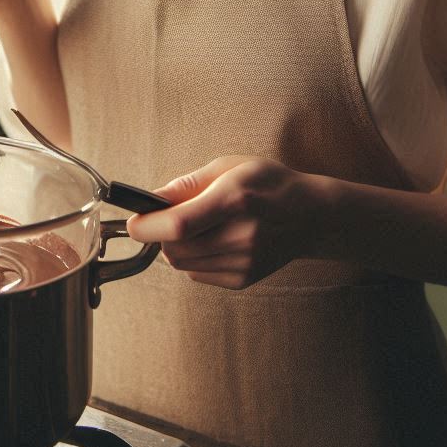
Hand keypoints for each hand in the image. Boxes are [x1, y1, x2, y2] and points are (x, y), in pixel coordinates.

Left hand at [127, 156, 324, 289]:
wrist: (312, 215)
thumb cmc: (268, 183)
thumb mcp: (228, 167)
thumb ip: (187, 184)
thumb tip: (151, 200)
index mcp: (235, 199)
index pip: (179, 224)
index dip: (148, 226)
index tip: (134, 222)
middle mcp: (241, 235)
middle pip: (175, 249)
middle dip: (160, 234)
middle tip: (172, 216)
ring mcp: (244, 262)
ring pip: (182, 264)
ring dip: (176, 247)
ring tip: (198, 226)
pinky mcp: (244, 279)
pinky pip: (197, 274)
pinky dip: (194, 258)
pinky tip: (214, 240)